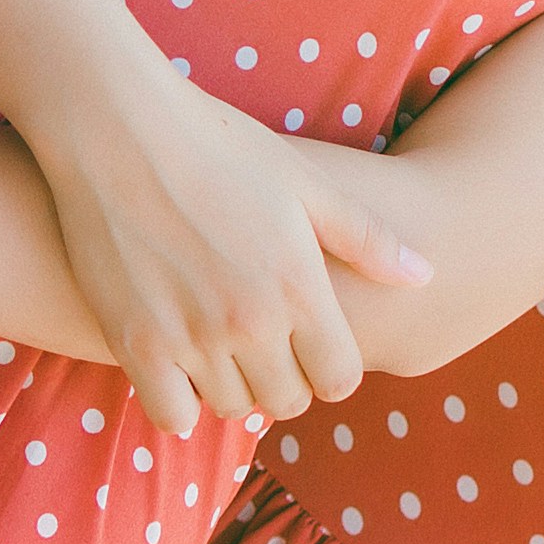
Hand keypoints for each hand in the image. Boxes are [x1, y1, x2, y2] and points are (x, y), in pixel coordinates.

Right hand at [35, 63, 428, 432]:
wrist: (119, 129)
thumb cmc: (220, 145)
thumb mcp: (305, 183)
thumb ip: (366, 238)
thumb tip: (424, 276)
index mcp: (300, 286)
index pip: (340, 378)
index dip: (333, 368)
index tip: (315, 346)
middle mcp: (250, 322)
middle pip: (287, 402)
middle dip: (287, 381)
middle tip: (269, 348)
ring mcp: (190, 337)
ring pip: (230, 407)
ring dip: (234, 387)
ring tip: (224, 347)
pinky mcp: (134, 343)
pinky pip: (171, 414)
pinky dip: (180, 402)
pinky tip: (181, 366)